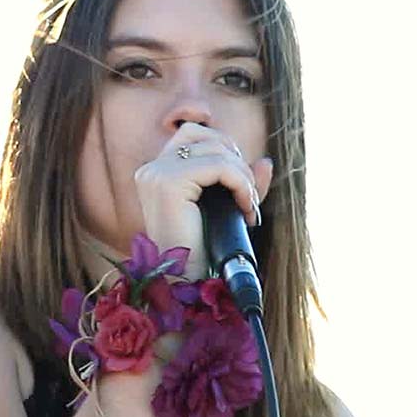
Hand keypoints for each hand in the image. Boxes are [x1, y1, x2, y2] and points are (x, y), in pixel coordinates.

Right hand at [132, 122, 271, 278]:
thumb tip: (265, 162)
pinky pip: (219, 166)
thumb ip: (242, 183)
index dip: (225, 153)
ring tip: (248, 204)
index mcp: (157, 173)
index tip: (240, 188)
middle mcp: (152, 169)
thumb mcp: (226, 209)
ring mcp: (156, 174)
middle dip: (236, 162)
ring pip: (216, 149)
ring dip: (243, 176)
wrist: (188, 283)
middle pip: (205, 135)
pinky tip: (245, 209)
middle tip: (248, 197)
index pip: (193, 133)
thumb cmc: (204, 251)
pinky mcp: (168, 183)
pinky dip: (241, 185)